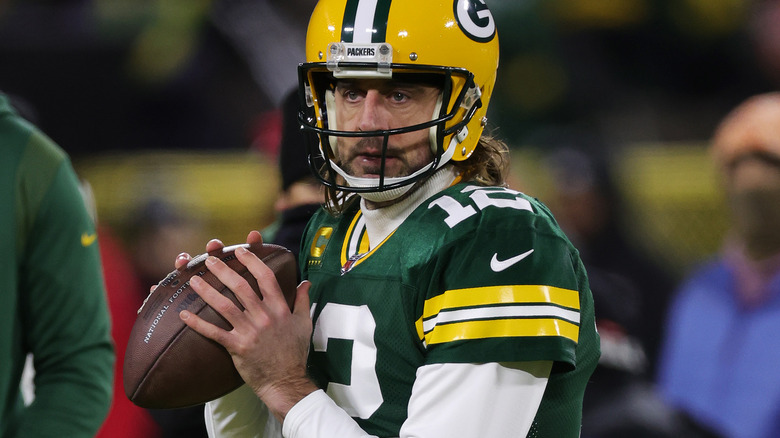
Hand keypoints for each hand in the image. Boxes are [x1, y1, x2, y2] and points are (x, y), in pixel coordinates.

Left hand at [178, 231, 317, 420]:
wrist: (285, 381)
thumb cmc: (295, 352)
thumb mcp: (304, 324)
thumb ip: (303, 301)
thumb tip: (306, 283)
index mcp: (280, 308)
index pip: (266, 278)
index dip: (252, 261)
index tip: (241, 250)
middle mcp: (264, 317)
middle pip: (241, 287)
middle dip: (223, 271)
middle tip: (210, 259)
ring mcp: (249, 332)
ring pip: (224, 306)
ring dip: (207, 292)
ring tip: (193, 280)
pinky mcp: (237, 347)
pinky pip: (214, 332)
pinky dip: (198, 323)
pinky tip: (184, 315)